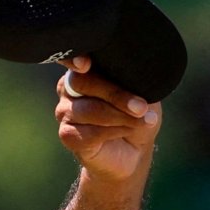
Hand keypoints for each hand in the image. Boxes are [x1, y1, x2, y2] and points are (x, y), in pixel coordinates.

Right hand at [56, 56, 161, 181]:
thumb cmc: (136, 114)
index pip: (74, 58)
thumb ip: (133, 80)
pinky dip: (114, 131)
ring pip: (89, 109)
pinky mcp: (67, 135)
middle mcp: (69, 88)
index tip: (85, 65)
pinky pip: (89, 132)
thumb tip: (135, 71)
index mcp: (86, 69)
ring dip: (121, 116)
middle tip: (141, 107)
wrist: (133, 151)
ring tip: (144, 120)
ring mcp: (65, 111)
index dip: (75, 59)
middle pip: (83, 82)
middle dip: (116, 94)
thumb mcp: (143, 93)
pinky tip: (127, 131)